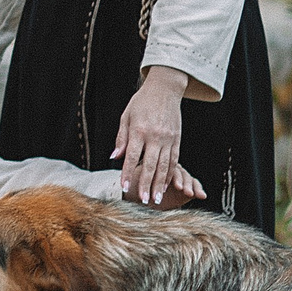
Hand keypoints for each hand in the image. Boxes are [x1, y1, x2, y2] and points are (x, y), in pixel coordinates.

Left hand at [116, 67, 205, 207]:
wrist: (165, 89)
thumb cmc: (141, 103)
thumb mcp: (126, 116)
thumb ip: (121, 139)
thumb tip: (114, 158)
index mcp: (139, 130)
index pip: (132, 157)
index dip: (128, 173)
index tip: (124, 187)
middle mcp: (155, 136)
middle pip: (150, 165)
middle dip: (146, 185)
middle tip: (144, 201)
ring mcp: (168, 138)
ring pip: (164, 166)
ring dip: (160, 184)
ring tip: (156, 199)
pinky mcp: (177, 139)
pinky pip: (174, 160)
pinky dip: (170, 174)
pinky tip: (167, 185)